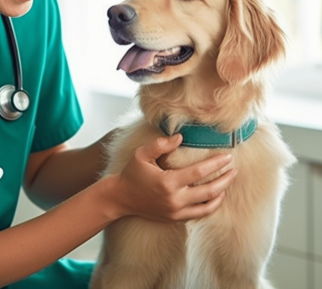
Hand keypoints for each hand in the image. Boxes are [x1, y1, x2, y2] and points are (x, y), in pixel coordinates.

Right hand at [105, 134, 235, 221]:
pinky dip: (211, 205)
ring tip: (229, 182)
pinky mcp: (175, 218)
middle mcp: (175, 199)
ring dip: (221, 194)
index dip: (216, 164)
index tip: (228, 157)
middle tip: (234, 169)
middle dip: (225, 179)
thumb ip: (161, 144)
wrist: (121, 197)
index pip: (199, 172)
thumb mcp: (141, 154)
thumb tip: (180, 137)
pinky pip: (199, 214)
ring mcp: (176, 212)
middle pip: (209, 191)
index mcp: (168, 182)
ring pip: (208, 206)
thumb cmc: (132, 173)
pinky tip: (216, 196)